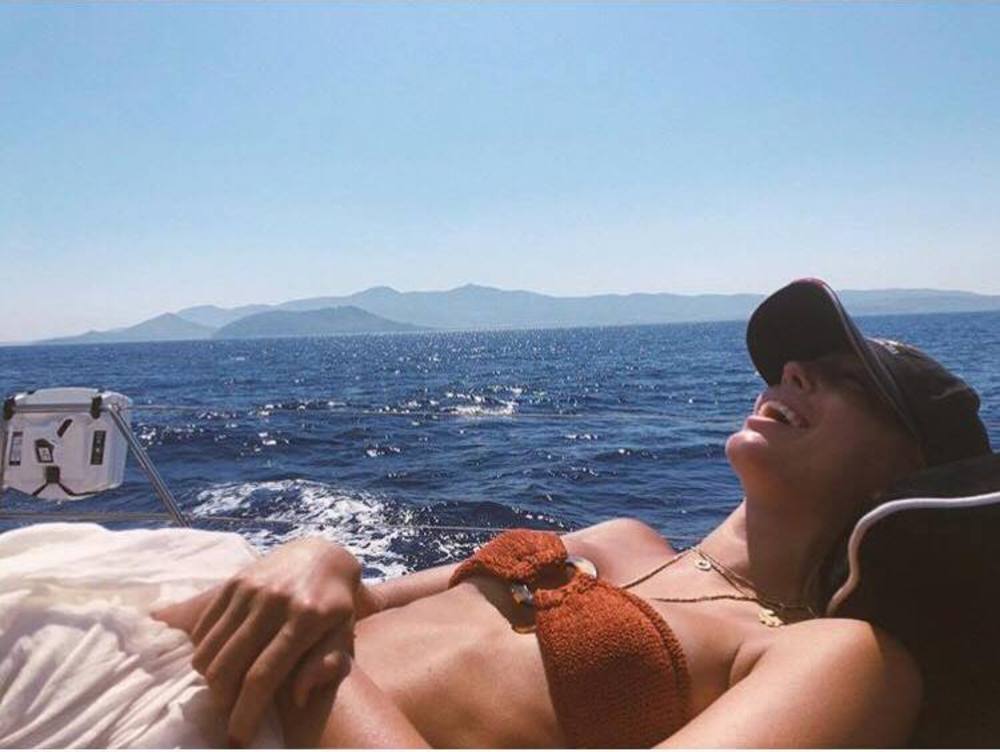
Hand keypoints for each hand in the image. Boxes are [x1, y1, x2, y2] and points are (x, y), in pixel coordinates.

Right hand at [187, 537, 363, 745]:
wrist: (323, 556)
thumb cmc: (336, 606)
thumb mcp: (343, 635)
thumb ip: (326, 665)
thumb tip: (299, 698)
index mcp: (306, 619)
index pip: (263, 676)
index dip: (246, 713)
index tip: (238, 739)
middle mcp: (275, 601)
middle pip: (228, 668)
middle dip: (223, 703)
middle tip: (230, 715)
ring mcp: (251, 589)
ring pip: (209, 652)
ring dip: (210, 681)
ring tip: (226, 691)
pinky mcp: (234, 582)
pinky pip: (202, 630)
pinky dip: (204, 653)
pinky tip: (221, 661)